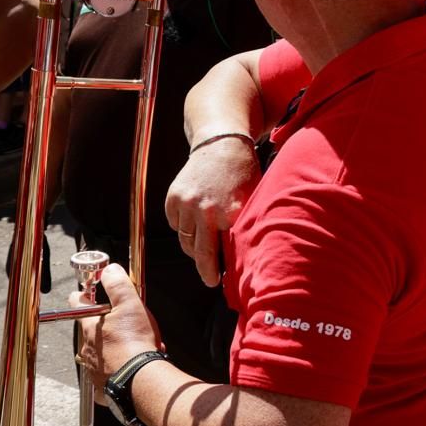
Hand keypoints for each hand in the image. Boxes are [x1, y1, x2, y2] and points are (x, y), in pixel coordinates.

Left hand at [72, 263, 160, 384]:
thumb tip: (110, 271)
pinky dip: (117, 368)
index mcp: (91, 327)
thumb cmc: (135, 344)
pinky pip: (107, 373)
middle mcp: (88, 347)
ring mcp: (93, 367)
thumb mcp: (130, 305)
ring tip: (133, 347)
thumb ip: (118, 285)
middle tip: (124, 323)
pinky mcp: (103, 384)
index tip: (85, 293)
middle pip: (91, 330)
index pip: (78, 304)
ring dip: (112, 348)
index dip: (82, 296)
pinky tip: (131, 365)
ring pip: (99, 352)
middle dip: (105, 325)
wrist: (140, 380)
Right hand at [165, 136, 258, 285]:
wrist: (222, 144)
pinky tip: (195, 225)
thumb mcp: (252, 201)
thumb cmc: (243, 174)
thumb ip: (243, 227)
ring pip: (185, 241)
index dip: (222, 269)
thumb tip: (242, 257)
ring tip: (204, 251)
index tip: (222, 281)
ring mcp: (186, 204)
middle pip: (200, 253)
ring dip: (194, 248)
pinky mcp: (173, 199)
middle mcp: (205, 211)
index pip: (222, 252)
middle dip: (206, 271)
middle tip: (210, 281)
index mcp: (229, 214)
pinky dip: (183, 229)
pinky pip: (174, 225)